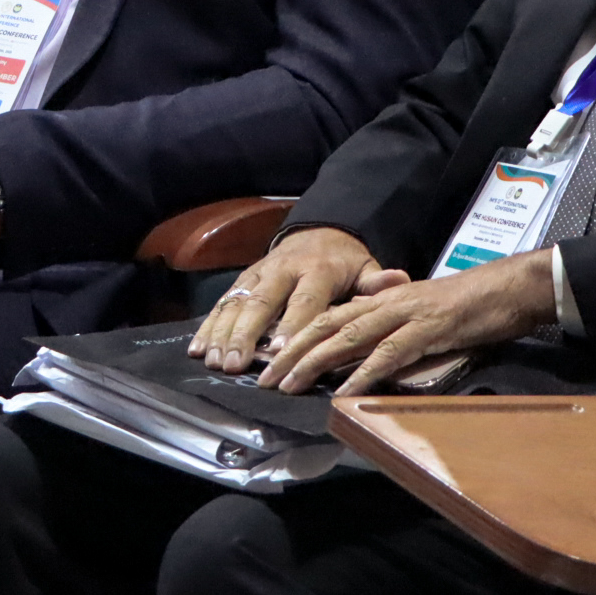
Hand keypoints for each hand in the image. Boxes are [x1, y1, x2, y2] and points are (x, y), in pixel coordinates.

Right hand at [189, 226, 383, 375]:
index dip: (291, 325)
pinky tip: (198, 347)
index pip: (304, 300)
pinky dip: (209, 324)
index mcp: (318, 269)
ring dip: (223, 333)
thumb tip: (397, 280)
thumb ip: (376, 282)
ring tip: (215, 361)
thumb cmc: (345, 262)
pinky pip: (223, 300)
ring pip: (238, 302)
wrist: (319, 230)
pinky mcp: (244, 278)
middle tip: (237, 364)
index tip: (280, 352)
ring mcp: (260, 273)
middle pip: (263, 302)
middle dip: (247, 334)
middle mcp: (284, 269)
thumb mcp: (366, 266)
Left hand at [261, 249, 555, 395]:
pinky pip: (389, 355)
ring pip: (349, 338)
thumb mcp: (417, 316)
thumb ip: (387, 330)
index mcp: (381, 300)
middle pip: (327, 325)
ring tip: (290, 385)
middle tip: (264, 379)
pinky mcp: (428, 330)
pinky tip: (344, 393)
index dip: (295, 338)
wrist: (508, 288)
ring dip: (315, 362)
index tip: (270, 362)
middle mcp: (386, 303)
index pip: (327, 316)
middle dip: (292, 352)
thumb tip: (358, 353)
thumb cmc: (467, 306)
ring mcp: (406, 315)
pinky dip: (364, 375)